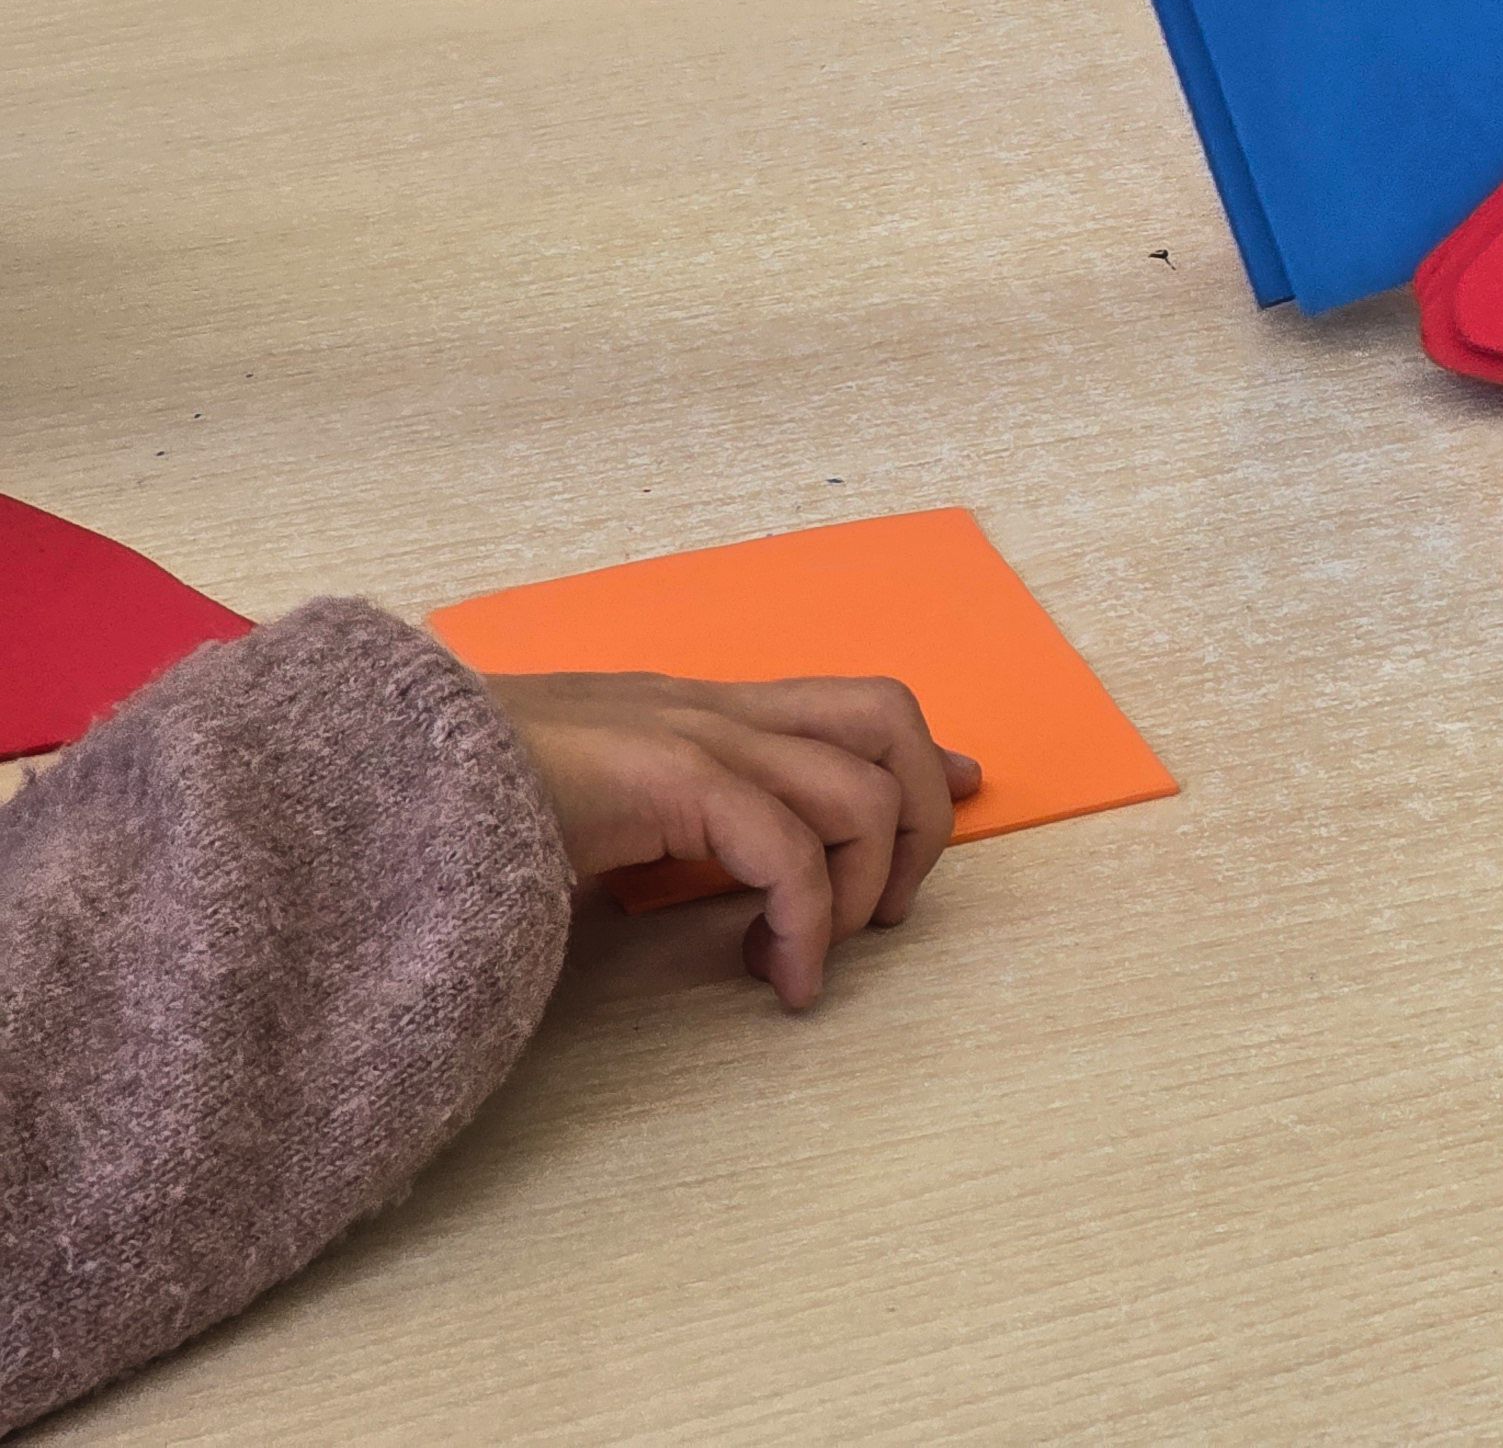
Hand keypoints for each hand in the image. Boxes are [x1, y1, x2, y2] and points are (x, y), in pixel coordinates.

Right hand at [490, 672, 983, 1009]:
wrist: (352, 785)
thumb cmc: (447, 820)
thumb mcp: (576, 827)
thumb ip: (650, 841)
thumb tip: (713, 897)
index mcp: (687, 711)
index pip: (844, 701)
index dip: (922, 751)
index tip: (968, 789)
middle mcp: (704, 707)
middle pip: (886, 717)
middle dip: (923, 814)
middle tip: (887, 914)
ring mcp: (688, 733)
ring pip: (860, 785)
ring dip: (865, 886)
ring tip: (818, 958)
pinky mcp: (666, 776)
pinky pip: (789, 848)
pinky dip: (807, 925)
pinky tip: (780, 985)